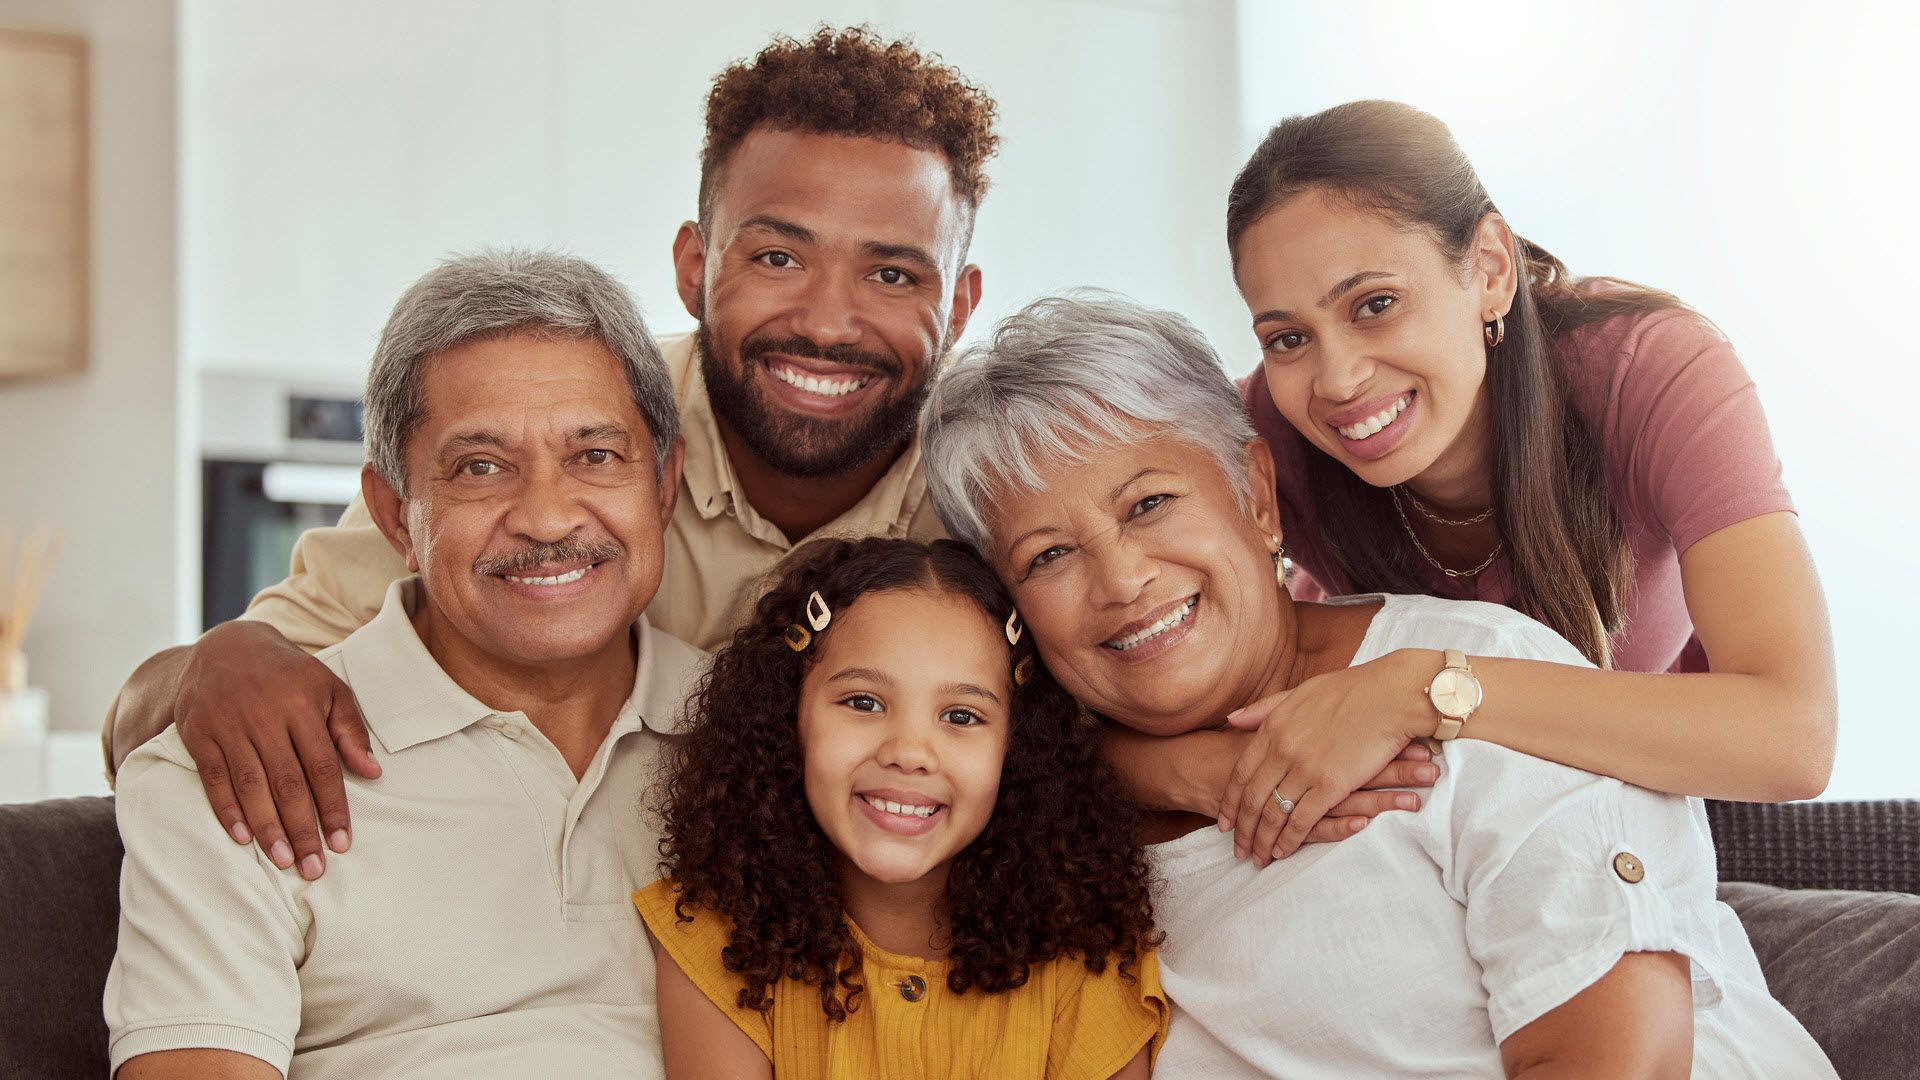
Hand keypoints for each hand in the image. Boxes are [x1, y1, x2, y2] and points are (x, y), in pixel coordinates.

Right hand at [173, 620, 378, 878]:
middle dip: (302, 828)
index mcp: (302, 704)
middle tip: (314, 867)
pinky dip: (227, 809)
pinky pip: (213, 777)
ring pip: (250, 784)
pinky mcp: (198, 732)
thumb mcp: (328, 689)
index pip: (322, 766)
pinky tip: (242, 837)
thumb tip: (372, 773)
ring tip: (283, 861)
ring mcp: (228, 723)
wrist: (226, 645)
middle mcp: (264, 714)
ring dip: (267, 827)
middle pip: (287, 781)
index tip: (343, 842)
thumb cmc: (289, 675)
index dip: (333, 806)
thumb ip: (350, 730)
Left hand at [1218, 649, 1436, 864]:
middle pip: (1252, 799)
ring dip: (1263, 840)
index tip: (1225, 822)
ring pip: (1273, 814)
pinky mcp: (1330, 785)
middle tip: (1237, 849)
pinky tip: (1283, 852)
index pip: (1241, 774)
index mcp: (1273, 728)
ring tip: (1257, 858)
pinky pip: (1301, 820)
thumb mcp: (1299, 693)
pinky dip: (1289, 840)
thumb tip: (1232, 719)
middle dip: (1242, 829)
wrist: (1391, 696)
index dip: (1231, 802)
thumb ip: (1265, 709)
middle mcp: (1282, 750)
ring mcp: (1305, 769)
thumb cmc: (1352, 690)